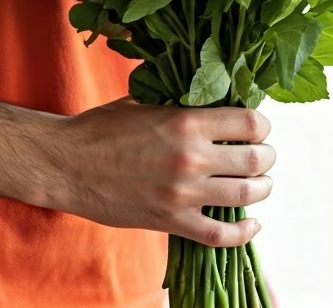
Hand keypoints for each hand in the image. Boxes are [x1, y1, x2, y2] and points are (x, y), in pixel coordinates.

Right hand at [39, 97, 274, 246]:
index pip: (250, 122)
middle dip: (267, 157)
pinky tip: (252, 224)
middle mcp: (191, 157)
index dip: (262, 126)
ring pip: (246, 195)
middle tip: (263, 156)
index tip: (259, 129)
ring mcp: (183, 193)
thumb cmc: (102, 128)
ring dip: (261, 189)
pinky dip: (244, 232)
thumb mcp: (146, 101)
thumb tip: (218, 97)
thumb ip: (183, 103)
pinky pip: (221, 235)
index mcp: (187, 121)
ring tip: (260, 184)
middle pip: (256, 160)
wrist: (65, 164)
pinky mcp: (171, 221)